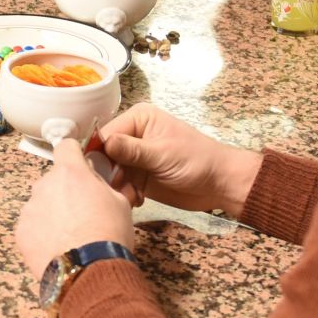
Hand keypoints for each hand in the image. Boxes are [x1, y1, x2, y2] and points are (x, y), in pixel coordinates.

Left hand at [13, 139, 136, 279]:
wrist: (89, 271)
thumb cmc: (109, 234)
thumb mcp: (121, 203)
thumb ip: (103, 185)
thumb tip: (95, 183)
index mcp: (70, 172)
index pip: (66, 147)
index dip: (74, 154)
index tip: (79, 163)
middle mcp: (44, 185)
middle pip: (54, 180)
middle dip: (65, 190)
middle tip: (83, 211)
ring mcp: (30, 209)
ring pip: (41, 203)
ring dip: (53, 212)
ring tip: (71, 235)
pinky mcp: (21, 232)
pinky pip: (32, 226)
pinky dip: (42, 233)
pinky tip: (59, 247)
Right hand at [91, 106, 260, 221]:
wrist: (219, 184)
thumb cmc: (197, 161)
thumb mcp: (162, 153)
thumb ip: (132, 150)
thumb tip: (103, 143)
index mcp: (138, 119)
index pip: (106, 133)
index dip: (99, 152)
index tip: (101, 171)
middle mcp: (132, 135)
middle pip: (103, 154)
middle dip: (109, 173)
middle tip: (120, 187)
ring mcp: (134, 157)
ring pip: (109, 172)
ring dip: (117, 186)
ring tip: (133, 195)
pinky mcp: (138, 176)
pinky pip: (120, 185)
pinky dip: (125, 194)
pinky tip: (137, 199)